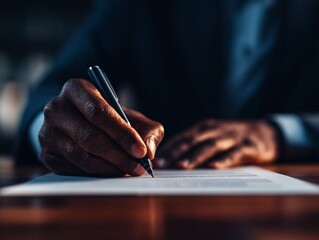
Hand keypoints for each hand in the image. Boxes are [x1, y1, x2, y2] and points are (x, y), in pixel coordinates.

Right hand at [39, 79, 163, 176]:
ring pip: (81, 154)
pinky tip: (112, 172)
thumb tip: (150, 151)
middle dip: (119, 155)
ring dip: (109, 167)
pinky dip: (96, 173)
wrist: (79, 122)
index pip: (98, 112)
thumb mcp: (131, 116)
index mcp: (76, 89)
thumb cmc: (109, 118)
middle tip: (139, 167)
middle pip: (89, 136)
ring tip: (129, 171)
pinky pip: (73, 168)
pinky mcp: (46, 154)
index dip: (122, 133)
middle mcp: (55, 108)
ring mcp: (47, 132)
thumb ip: (147, 129)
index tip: (141, 151)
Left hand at [154, 119, 278, 168]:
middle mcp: (214, 130)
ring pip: (210, 146)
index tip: (152, 160)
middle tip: (160, 164)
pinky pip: (234, 153)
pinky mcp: (248, 145)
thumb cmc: (231, 138)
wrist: (266, 132)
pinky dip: (223, 159)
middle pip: (191, 141)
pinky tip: (213, 167)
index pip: (181, 138)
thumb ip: (194, 146)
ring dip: (195, 156)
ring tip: (181, 166)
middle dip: (174, 152)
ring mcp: (231, 137)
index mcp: (203, 128)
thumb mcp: (212, 137)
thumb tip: (170, 162)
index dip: (167, 149)